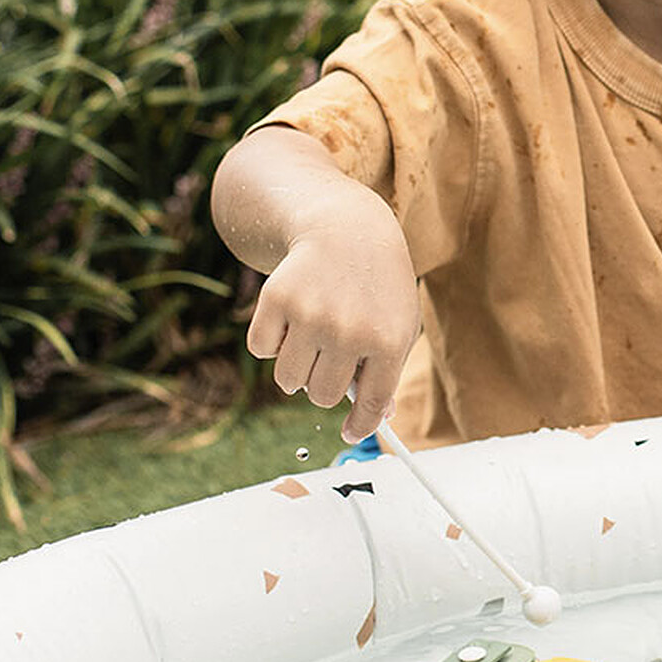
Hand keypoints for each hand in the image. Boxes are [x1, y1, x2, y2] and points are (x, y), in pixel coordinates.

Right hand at [244, 209, 420, 444]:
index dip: (360, 424)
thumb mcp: (400, 323)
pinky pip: (260, 349)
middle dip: (325, 385)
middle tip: (332, 356)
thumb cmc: (378, 285)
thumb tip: (377, 419)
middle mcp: (349, 331)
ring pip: (288, 381)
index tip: (351, 432)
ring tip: (314, 335)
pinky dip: (272, 340)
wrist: (348, 229)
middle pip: (321, 397)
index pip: (372, 403)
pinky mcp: (277, 299)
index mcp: (388, 340)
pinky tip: (293, 315)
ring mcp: (311, 315)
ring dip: (297, 367)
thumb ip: (389, 371)